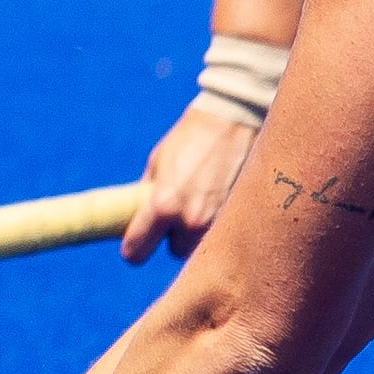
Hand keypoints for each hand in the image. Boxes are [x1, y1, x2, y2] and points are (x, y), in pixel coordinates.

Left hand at [129, 92, 256, 260]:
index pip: (138, 249)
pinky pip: (223, 232)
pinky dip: (218, 223)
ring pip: (201, 245)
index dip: (133, 250)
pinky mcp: (240, 216)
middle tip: (174, 218)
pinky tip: (218, 201)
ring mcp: (218, 221)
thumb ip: (148, 194)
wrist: (232, 122)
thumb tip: (137, 215)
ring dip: (196, 233)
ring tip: (199, 205)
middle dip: (172, 237)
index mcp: (163, 207)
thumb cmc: (189, 139)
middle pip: (175, 251)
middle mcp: (191, 221)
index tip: (133, 248)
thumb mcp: (157, 164)